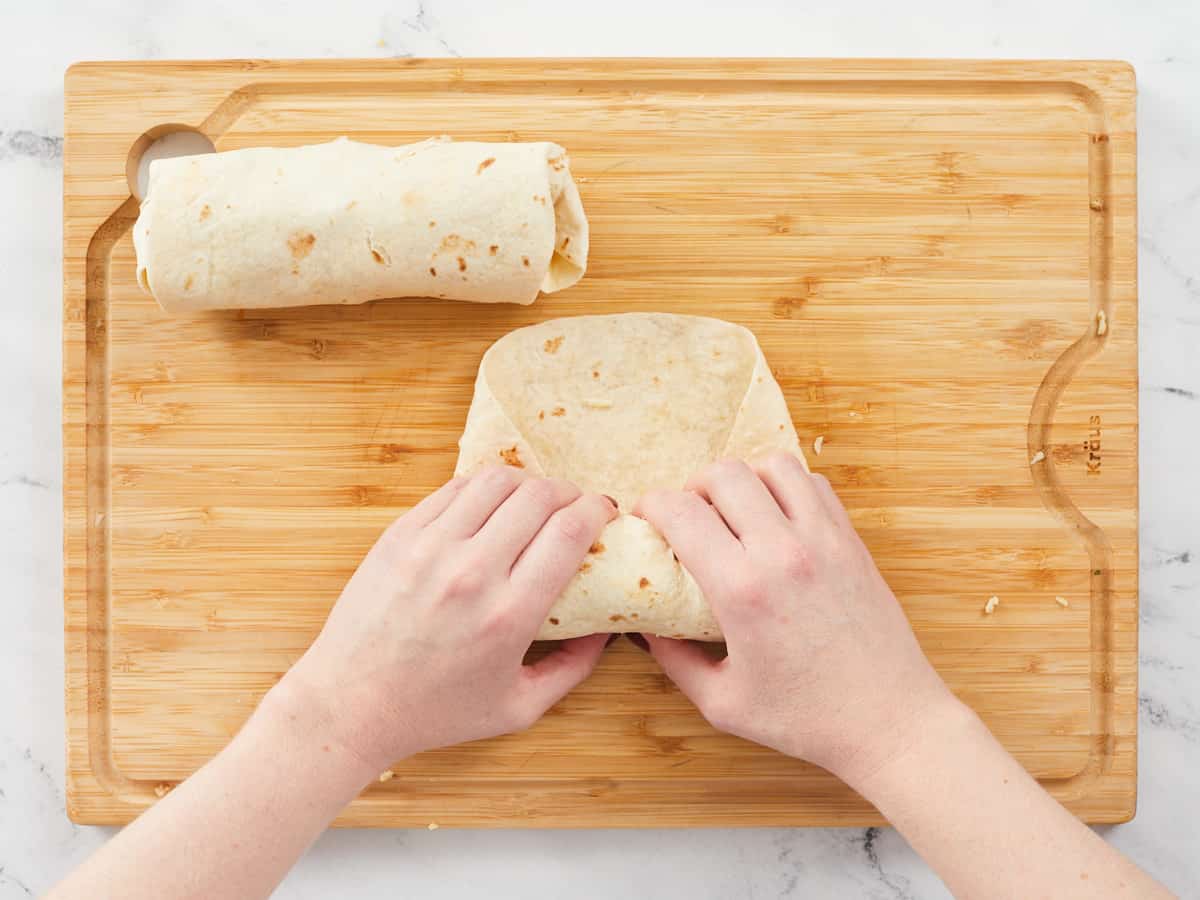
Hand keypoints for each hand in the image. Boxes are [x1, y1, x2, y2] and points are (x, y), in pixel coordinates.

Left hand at [274, 466, 616, 773]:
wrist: (349, 705)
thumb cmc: (435, 712)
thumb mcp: (518, 708)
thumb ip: (573, 668)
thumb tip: (608, 629)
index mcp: (509, 614)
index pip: (570, 531)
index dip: (598, 511)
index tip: (606, 515)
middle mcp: (471, 572)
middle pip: (540, 496)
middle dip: (571, 493)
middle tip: (576, 507)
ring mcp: (430, 548)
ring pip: (496, 480)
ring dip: (528, 483)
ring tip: (536, 500)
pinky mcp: (399, 536)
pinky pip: (454, 488)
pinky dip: (484, 488)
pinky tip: (492, 505)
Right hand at [635, 453, 952, 781]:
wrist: (891, 721)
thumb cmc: (807, 720)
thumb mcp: (722, 703)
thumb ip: (674, 660)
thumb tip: (646, 629)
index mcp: (743, 590)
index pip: (681, 511)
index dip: (650, 507)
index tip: (647, 524)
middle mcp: (784, 552)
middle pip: (724, 473)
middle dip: (692, 487)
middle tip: (689, 519)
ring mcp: (824, 540)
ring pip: (772, 464)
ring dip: (744, 479)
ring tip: (735, 513)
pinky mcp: (852, 541)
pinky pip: (813, 484)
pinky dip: (786, 487)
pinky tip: (777, 520)